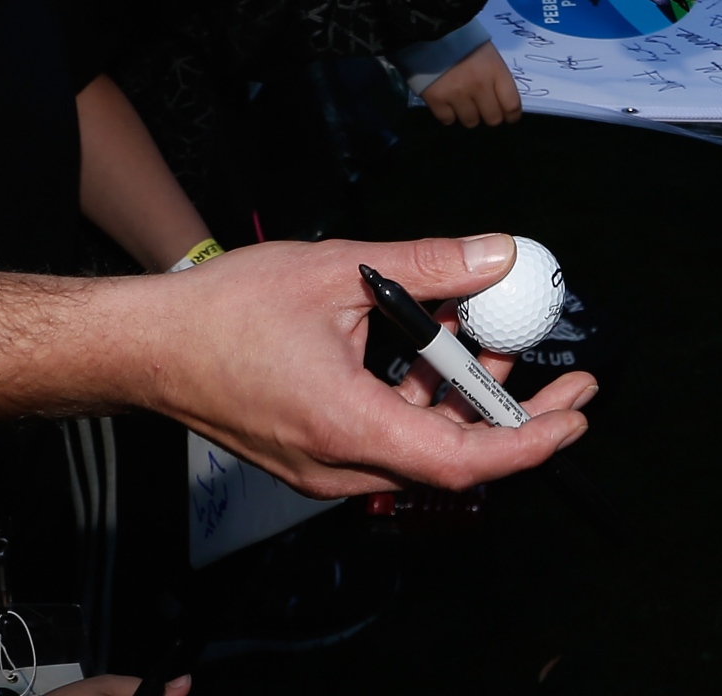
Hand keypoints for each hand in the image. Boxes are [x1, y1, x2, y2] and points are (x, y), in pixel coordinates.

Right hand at [126, 233, 593, 497]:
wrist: (145, 346)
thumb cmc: (223, 312)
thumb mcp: (339, 269)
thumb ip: (428, 267)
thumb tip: (498, 255)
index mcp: (347, 426)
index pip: (462, 461)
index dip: (530, 441)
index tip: (577, 411)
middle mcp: (339, 464)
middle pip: (452, 458)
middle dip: (516, 417)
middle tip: (567, 382)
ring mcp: (323, 467)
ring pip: (420, 447)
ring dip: (464, 401)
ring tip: (490, 338)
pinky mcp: (312, 454)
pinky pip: (386, 438)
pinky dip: (421, 400)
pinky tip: (430, 348)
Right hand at [422, 43, 523, 128]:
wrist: (431, 32)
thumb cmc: (464, 41)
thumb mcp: (489, 54)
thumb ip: (496, 78)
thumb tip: (502, 100)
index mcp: (495, 71)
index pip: (512, 105)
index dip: (512, 115)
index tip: (509, 117)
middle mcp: (479, 86)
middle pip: (493, 119)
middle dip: (489, 115)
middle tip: (483, 107)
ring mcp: (457, 94)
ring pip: (470, 122)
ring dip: (468, 115)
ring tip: (462, 101)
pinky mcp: (436, 100)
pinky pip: (448, 120)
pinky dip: (448, 114)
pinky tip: (447, 101)